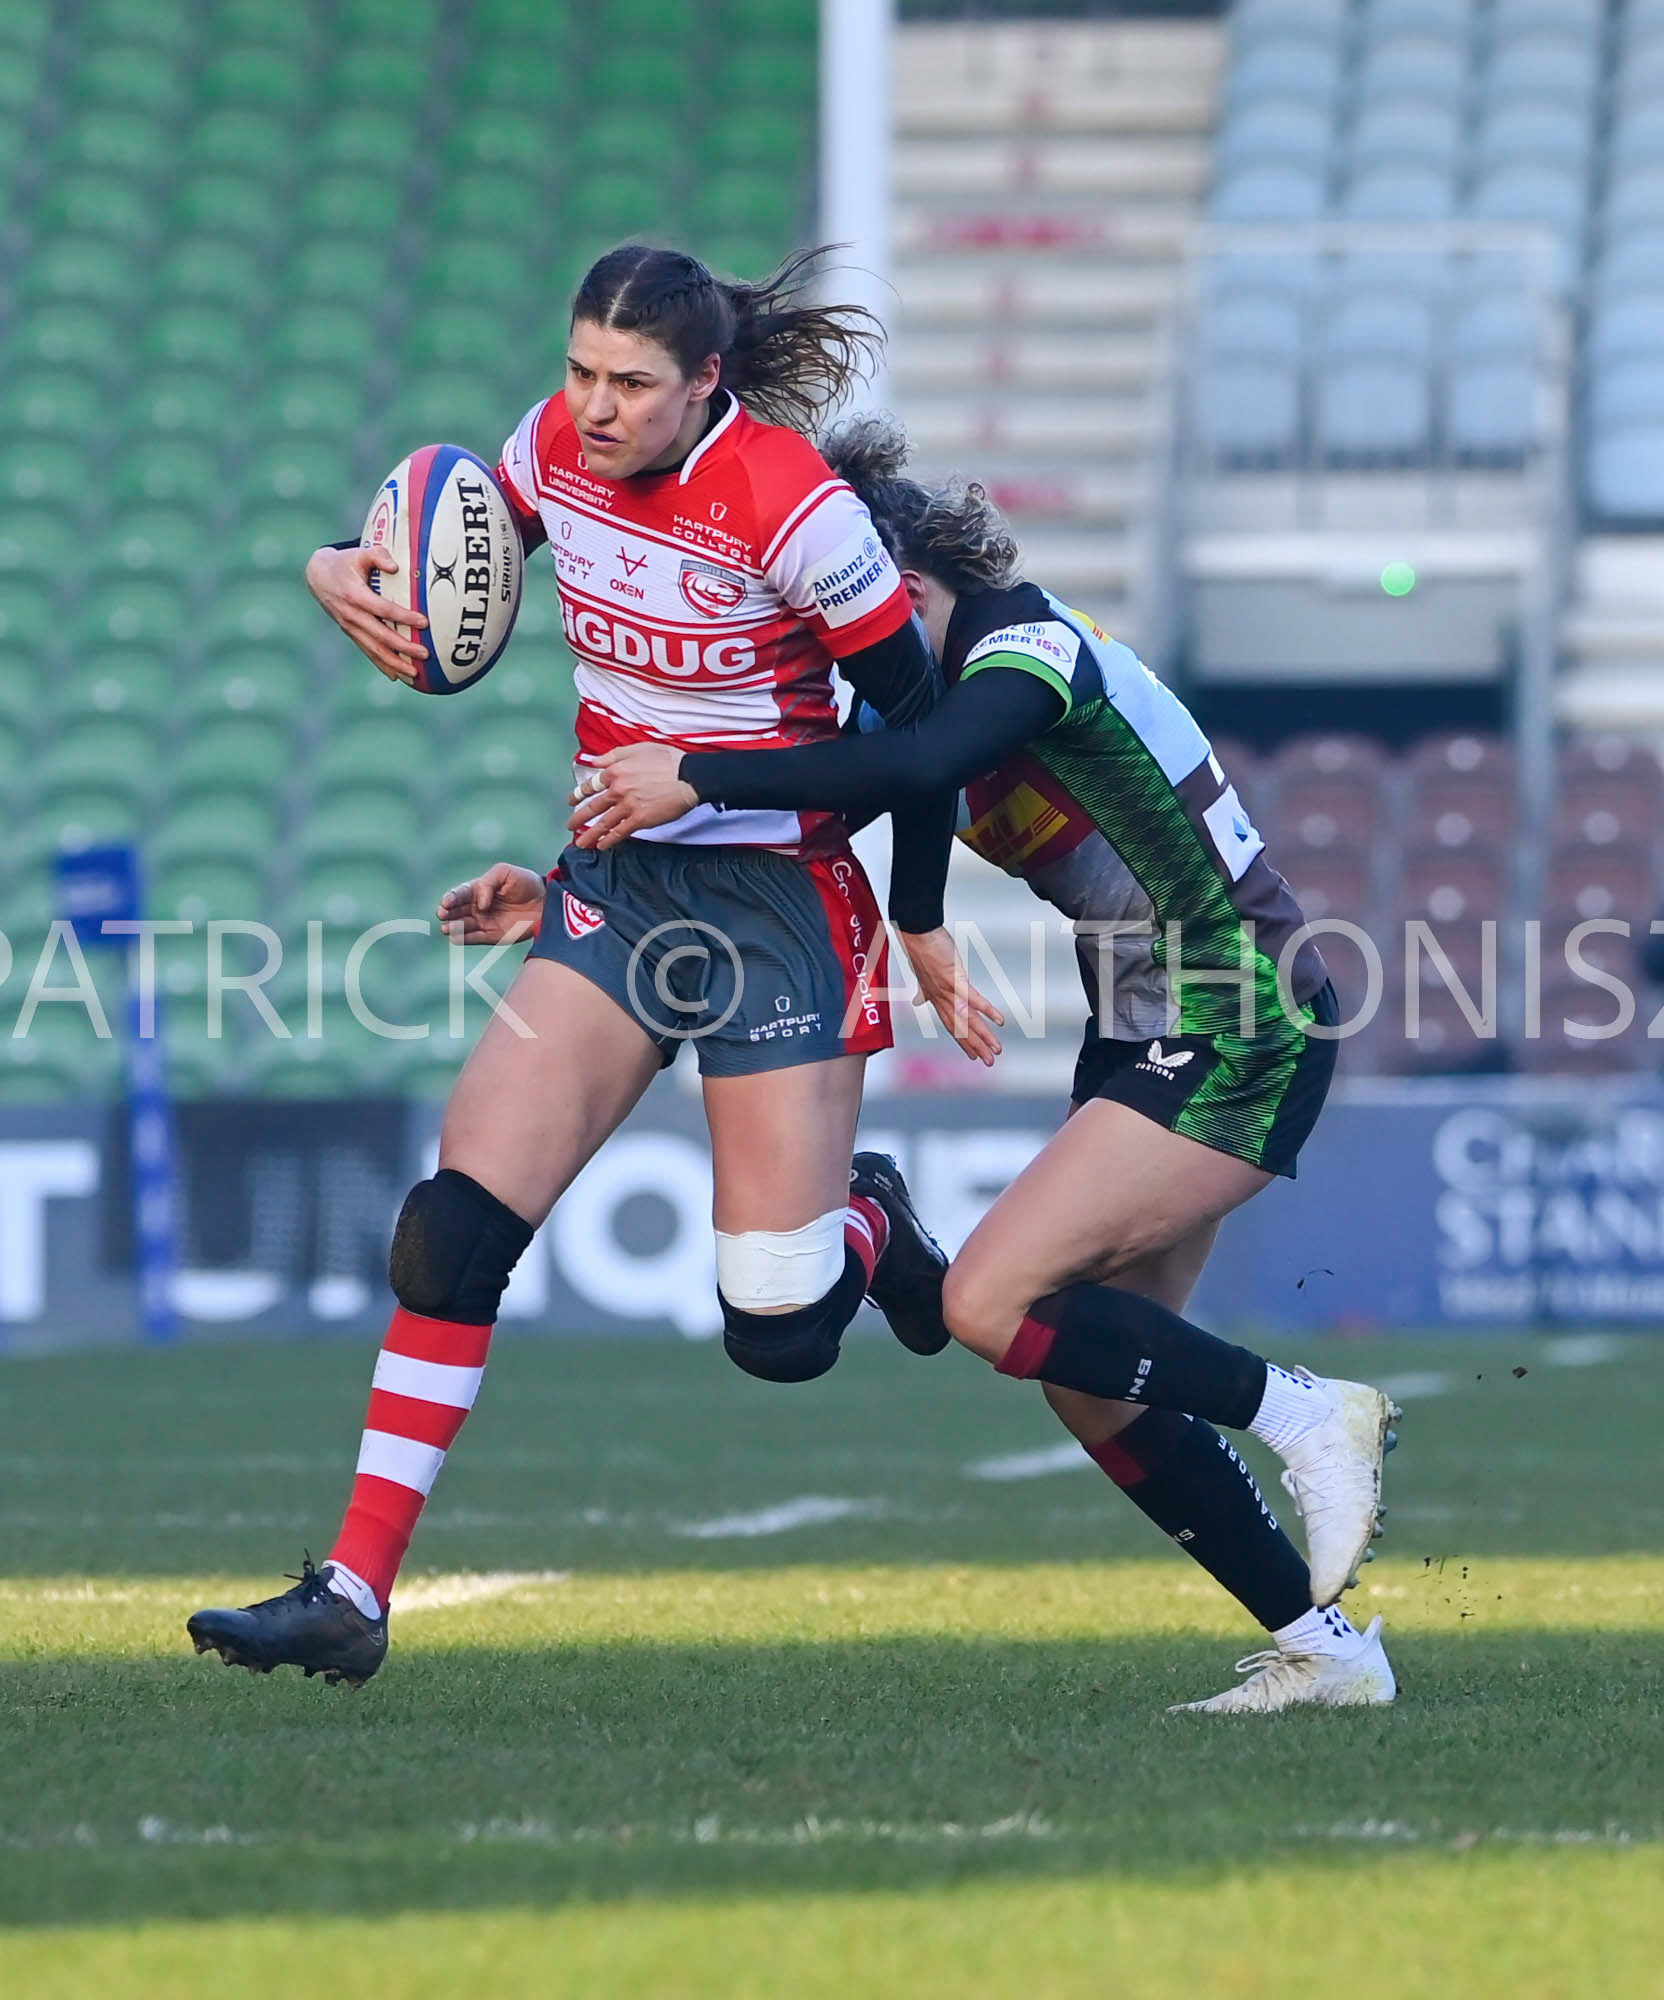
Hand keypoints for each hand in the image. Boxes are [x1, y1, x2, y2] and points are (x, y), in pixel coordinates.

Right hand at [305, 544, 429, 684]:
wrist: (317, 576)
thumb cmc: (344, 563)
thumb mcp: (359, 553)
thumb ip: (378, 555)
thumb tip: (395, 567)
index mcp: (355, 595)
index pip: (383, 609)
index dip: (404, 616)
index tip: (423, 622)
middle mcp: (351, 615)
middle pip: (381, 635)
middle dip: (403, 647)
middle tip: (425, 654)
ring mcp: (350, 626)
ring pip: (373, 649)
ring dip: (394, 663)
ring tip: (414, 673)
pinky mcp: (350, 633)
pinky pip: (367, 651)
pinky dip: (381, 664)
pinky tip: (396, 676)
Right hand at [436, 862, 546, 944]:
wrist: (546, 901)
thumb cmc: (526, 883)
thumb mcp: (505, 872)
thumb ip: (488, 882)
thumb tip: (480, 904)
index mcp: (478, 890)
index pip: (460, 893)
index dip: (451, 897)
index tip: (446, 901)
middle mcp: (477, 907)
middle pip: (456, 910)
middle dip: (447, 912)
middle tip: (442, 914)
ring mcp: (483, 922)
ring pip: (462, 926)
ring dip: (453, 927)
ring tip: (446, 927)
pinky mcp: (492, 936)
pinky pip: (474, 938)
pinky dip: (464, 939)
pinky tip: (455, 937)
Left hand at [567, 742, 697, 848]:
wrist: (689, 776)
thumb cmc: (668, 760)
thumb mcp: (639, 748)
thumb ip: (614, 755)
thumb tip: (595, 760)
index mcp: (616, 771)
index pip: (592, 784)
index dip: (579, 793)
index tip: (572, 800)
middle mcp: (618, 789)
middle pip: (593, 806)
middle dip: (579, 818)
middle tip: (570, 825)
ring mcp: (628, 806)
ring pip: (603, 823)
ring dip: (590, 835)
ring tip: (580, 844)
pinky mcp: (640, 820)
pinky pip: (620, 832)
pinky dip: (609, 840)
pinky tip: (602, 846)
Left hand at [898, 926, 1003, 1065]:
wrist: (915, 933)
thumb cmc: (921, 949)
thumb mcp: (922, 974)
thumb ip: (922, 991)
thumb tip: (916, 1001)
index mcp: (935, 999)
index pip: (951, 1025)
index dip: (962, 1041)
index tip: (972, 1055)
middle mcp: (941, 999)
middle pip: (960, 1028)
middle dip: (975, 1047)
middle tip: (989, 1063)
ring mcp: (948, 991)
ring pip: (968, 1020)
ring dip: (983, 1036)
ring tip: (996, 1051)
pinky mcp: (955, 979)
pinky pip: (973, 999)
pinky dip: (987, 1011)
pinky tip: (1000, 1022)